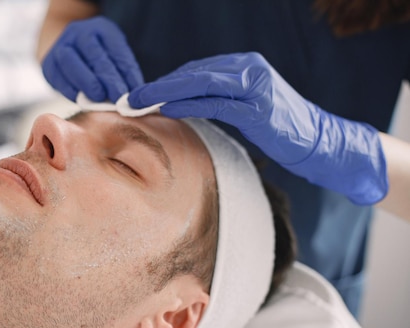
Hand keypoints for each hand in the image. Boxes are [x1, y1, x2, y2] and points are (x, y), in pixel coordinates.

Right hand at [42, 16, 143, 102]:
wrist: (68, 52)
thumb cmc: (98, 58)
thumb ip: (123, 71)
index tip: (133, 91)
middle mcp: (79, 33)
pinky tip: (81, 100)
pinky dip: (71, 90)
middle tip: (118, 97)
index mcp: (101, 28)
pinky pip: (59, 78)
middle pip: (94, 55)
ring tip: (99, 98)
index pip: (116, 49)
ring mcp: (61, 46)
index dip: (126, 71)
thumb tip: (134, 94)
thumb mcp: (114, 56)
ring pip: (71, 63)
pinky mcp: (48, 64)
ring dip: (86, 83)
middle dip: (108, 79)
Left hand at [129, 52, 387, 204]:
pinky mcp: (258, 108)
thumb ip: (219, 98)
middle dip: (157, 86)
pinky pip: (215, 103)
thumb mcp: (246, 106)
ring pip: (200, 83)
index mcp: (244, 65)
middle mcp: (249, 68)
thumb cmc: (279, 128)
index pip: (195, 71)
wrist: (318, 142)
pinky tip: (168, 109)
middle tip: (129, 99)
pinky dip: (189, 105)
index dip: (165, 83)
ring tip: (139, 104)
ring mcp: (255, 86)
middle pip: (192, 73)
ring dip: (165, 93)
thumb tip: (181, 103)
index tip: (140, 95)